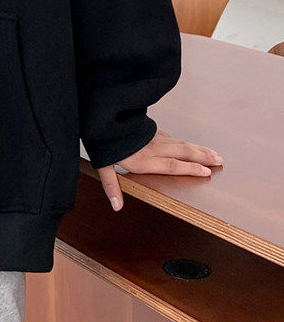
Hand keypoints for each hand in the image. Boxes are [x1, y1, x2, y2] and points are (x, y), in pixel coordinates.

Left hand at [96, 128, 222, 210]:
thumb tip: (117, 206)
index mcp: (143, 159)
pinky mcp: (150, 129)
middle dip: (202, 157)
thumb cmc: (103, 141)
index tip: (206, 172)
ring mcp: (153, 137)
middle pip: (182, 152)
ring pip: (180, 143)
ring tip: (213, 152)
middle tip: (220, 160)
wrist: (101, 115)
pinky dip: (184, 141)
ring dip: (198, 148)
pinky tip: (190, 143)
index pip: (172, 165)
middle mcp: (152, 148)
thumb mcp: (103, 165)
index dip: (190, 169)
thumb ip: (111, 186)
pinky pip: (172, 136)